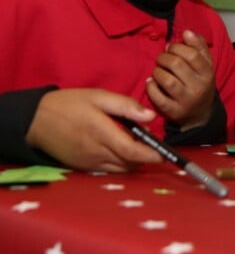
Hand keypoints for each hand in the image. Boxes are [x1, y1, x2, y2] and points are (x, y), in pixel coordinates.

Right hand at [26, 89, 162, 170]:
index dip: (151, 154)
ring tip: (138, 143)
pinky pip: (109, 170)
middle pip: (129, 163)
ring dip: (134, 161)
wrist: (36, 120)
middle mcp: (96, 153)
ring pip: (121, 169)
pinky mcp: (84, 167)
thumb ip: (126, 106)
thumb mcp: (99, 96)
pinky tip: (122, 149)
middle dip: (146, 157)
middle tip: (152, 142)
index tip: (164, 153)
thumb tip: (151, 116)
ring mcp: (89, 163)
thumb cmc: (70, 104)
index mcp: (101, 133)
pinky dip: (121, 163)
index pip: (132, 151)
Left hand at [147, 30, 215, 129]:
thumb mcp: (206, 64)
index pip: (192, 54)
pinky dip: (151, 87)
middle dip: (164, 57)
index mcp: (208, 73)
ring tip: (158, 70)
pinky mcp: (173, 112)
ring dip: (157, 71)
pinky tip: (151, 82)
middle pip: (177, 65)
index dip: (177, 47)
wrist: (200, 114)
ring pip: (166, 80)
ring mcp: (185, 101)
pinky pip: (158, 98)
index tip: (171, 47)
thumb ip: (199, 46)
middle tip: (162, 58)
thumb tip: (187, 32)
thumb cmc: (200, 82)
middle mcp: (198, 87)